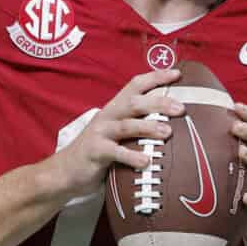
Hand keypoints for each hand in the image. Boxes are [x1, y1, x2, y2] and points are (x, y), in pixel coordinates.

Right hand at [50, 69, 183, 199]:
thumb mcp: (117, 133)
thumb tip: (173, 124)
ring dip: (148, 127)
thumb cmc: (99, 151)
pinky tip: (146, 161)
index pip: (135, 85)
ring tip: (168, 132)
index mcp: (115, 108)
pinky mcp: (94, 152)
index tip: (177, 74)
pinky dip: (131, 156)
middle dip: (158, 103)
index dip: (155, 77)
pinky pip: (114, 152)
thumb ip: (137, 125)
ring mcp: (99, 133)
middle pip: (134, 103)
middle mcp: (107, 116)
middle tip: (180, 108)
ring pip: (126, 125)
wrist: (65, 171)